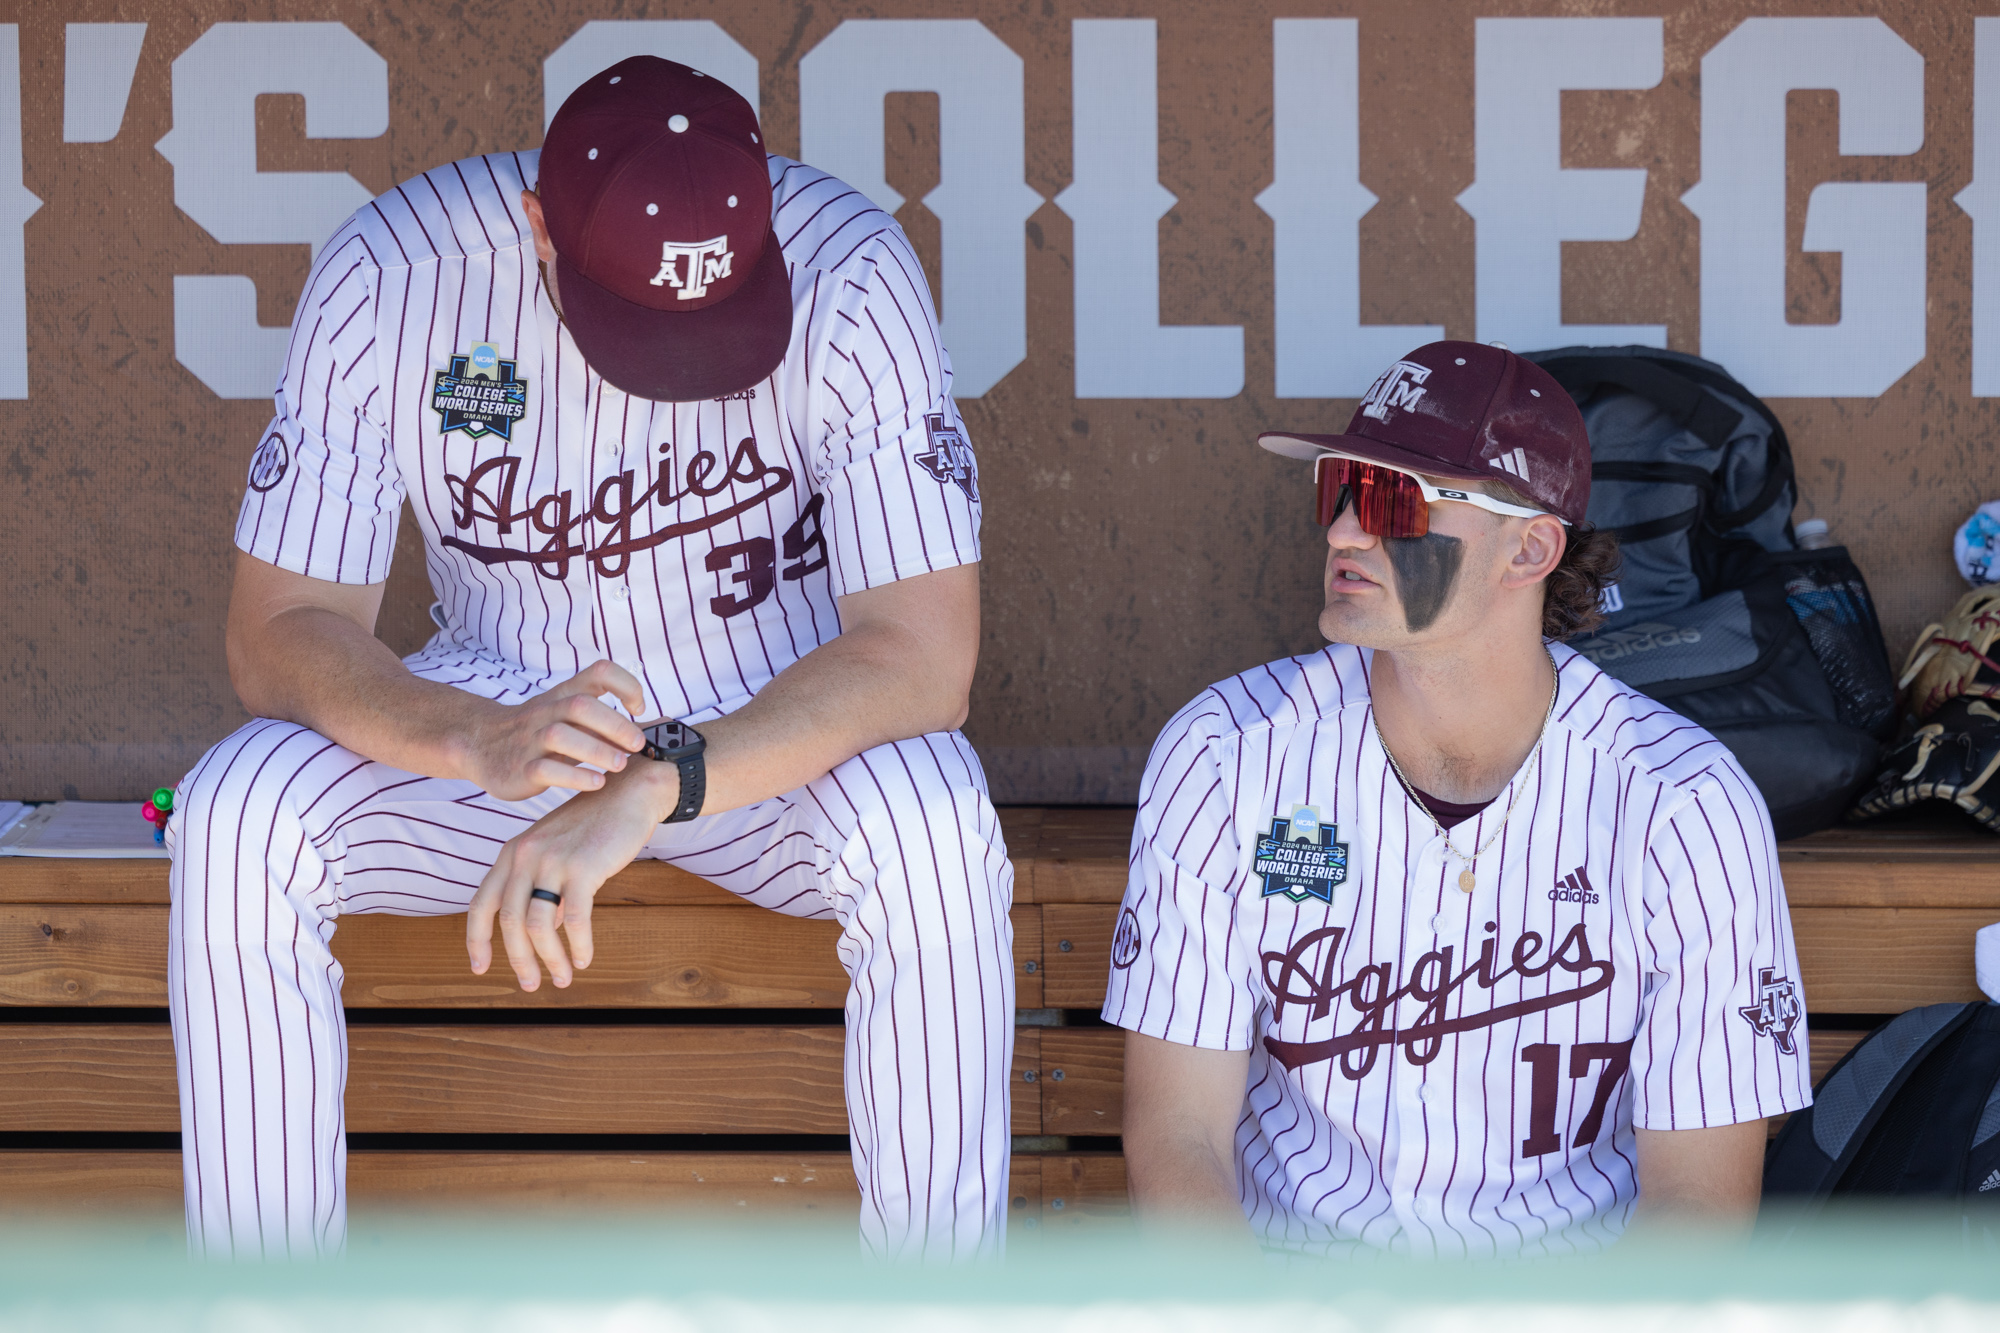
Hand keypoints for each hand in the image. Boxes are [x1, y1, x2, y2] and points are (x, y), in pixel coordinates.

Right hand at [464, 660, 646, 800]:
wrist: (477, 743)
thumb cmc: (534, 730)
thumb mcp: (564, 715)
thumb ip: (598, 719)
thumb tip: (645, 730)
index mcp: (563, 695)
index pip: (599, 672)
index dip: (625, 684)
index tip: (638, 708)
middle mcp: (547, 712)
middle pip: (581, 706)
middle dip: (614, 725)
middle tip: (637, 745)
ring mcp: (530, 740)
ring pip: (561, 736)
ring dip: (597, 750)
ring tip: (619, 765)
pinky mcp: (521, 769)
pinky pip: (546, 770)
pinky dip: (575, 777)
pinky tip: (597, 783)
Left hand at [465, 759, 677, 989]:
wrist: (628, 793)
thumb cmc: (593, 825)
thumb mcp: (553, 849)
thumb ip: (540, 883)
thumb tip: (542, 927)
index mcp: (511, 853)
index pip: (481, 905)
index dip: (477, 941)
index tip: (480, 968)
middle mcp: (525, 856)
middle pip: (509, 922)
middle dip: (519, 960)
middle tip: (531, 985)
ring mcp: (553, 860)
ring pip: (539, 925)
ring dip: (550, 959)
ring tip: (563, 977)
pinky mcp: (584, 867)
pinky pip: (576, 918)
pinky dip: (579, 945)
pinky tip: (585, 959)